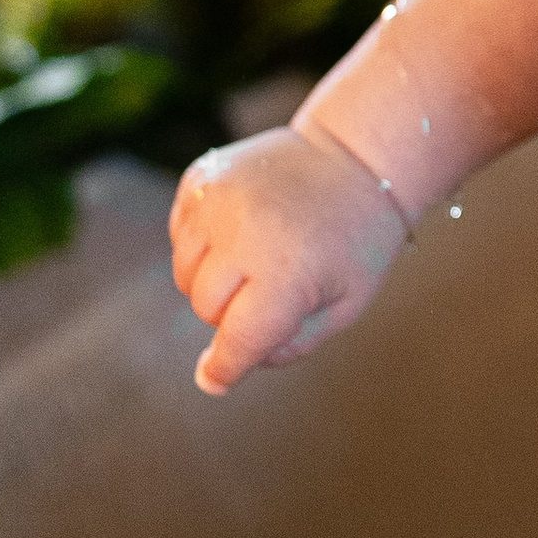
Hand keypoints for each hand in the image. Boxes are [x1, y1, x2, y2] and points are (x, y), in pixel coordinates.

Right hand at [171, 124, 411, 391]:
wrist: (355, 156)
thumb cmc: (356, 241)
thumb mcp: (345, 305)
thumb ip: (289, 345)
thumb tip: (219, 374)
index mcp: (286, 274)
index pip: (237, 339)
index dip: (226, 367)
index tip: (216, 380)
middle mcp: (243, 236)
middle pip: (205, 308)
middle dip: (232, 313)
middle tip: (273, 290)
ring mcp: (217, 201)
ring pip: (186, 274)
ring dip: (213, 280)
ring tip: (258, 257)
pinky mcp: (201, 178)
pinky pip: (180, 235)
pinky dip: (202, 244)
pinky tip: (242, 230)